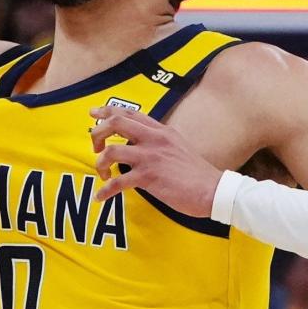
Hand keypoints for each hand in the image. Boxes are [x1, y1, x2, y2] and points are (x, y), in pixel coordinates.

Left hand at [90, 106, 223, 217]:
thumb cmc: (196, 172)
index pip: (129, 112)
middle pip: (115, 123)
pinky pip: (117, 182)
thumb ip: (159, 141)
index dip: (107, 111)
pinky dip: (105, 190)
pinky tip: (100, 197)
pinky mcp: (149, 177)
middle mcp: (154, 139)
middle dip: (98, 133)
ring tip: (102, 174)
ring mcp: (150, 157)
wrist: (213, 189)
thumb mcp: (178, 146)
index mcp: (161, 130)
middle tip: (95, 147)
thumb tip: (140, 144)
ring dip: (100, 162)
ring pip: (112, 150)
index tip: (93, 114)